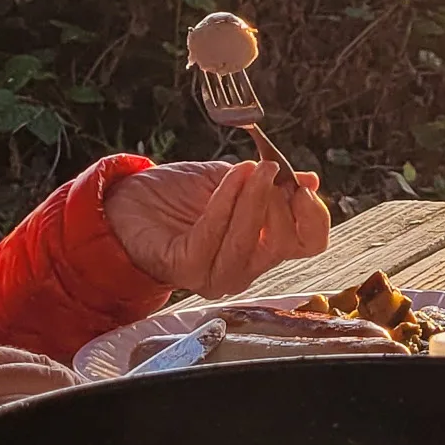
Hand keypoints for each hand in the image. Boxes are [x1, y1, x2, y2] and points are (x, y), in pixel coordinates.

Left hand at [105, 157, 331, 297]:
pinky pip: (214, 234)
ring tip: (249, 168)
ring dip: (253, 198)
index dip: (315, 215)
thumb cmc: (181, 195)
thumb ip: (270, 186)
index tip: (303, 185)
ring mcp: (215, 276)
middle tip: (268, 169)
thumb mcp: (235, 182)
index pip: (310, 245)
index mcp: (263, 250)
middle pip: (284, 243)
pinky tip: (230, 176)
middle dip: (279, 200)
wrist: (129, 201)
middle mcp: (244, 270)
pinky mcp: (186, 268)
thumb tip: (309, 181)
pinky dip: (226, 200)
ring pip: (250, 241)